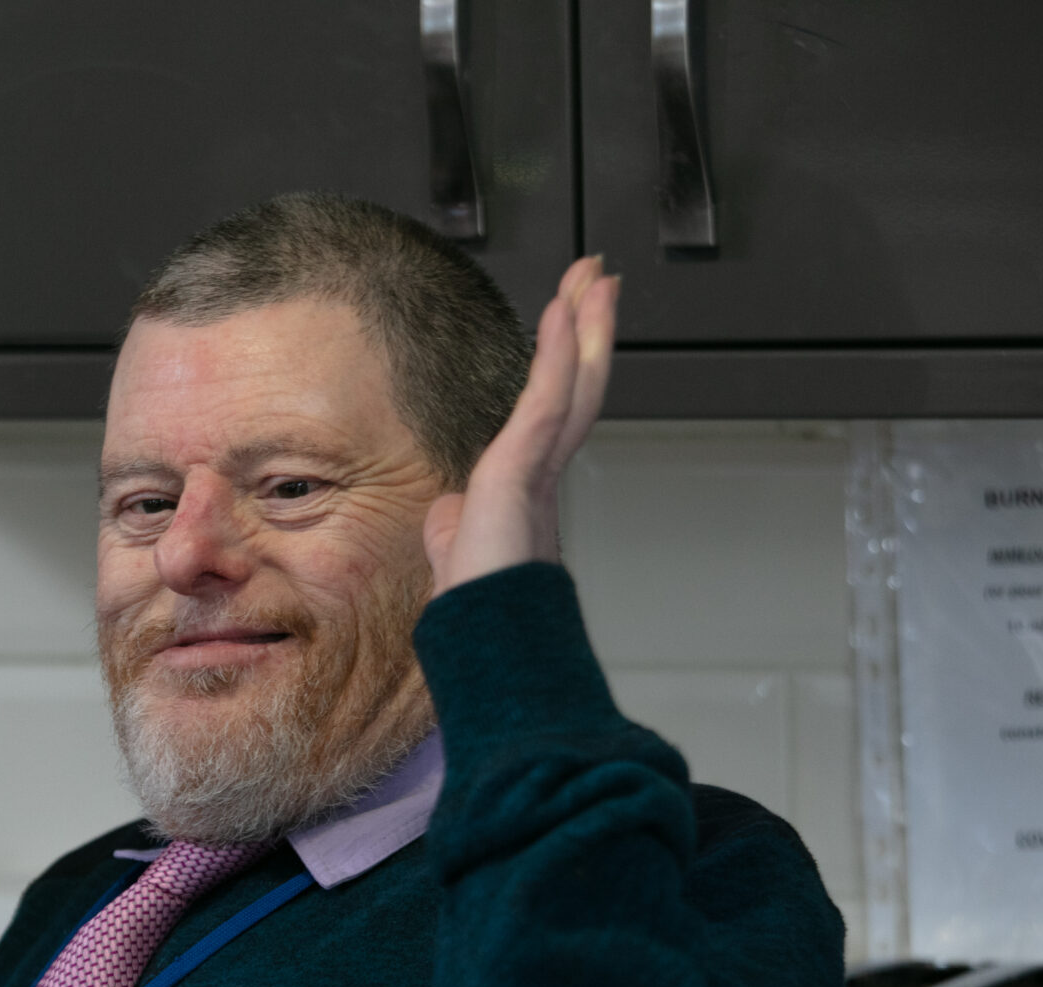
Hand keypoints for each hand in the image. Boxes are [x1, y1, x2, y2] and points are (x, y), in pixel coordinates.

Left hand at [422, 255, 617, 596]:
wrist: (488, 652)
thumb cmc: (477, 620)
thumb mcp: (455, 557)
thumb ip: (452, 528)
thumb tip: (444, 512)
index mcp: (525, 495)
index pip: (551, 413)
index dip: (562, 367)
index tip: (567, 325)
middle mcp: (541, 480)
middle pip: (573, 388)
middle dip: (585, 332)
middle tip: (598, 282)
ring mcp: (537, 476)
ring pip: (570, 386)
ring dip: (582, 326)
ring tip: (593, 278)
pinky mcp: (522, 473)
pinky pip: (543, 401)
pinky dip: (554, 354)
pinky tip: (563, 312)